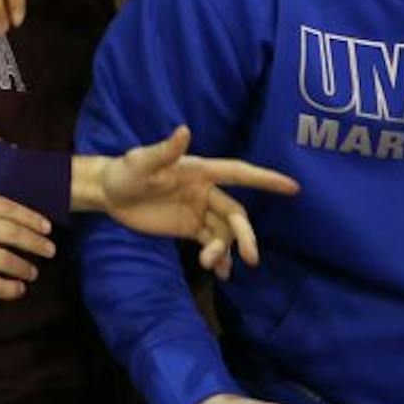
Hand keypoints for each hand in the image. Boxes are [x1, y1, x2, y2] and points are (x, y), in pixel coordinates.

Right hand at [0, 193, 56, 300]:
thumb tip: (14, 219)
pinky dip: (10, 288)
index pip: (4, 206)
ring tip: (32, 273)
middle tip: (49, 251)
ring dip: (25, 267)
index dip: (30, 217)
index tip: (47, 228)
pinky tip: (16, 289)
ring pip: (4, 259)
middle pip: (9, 231)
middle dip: (35, 242)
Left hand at [87, 126, 299, 277]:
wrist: (111, 194)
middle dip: (244, 236)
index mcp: (200, 171)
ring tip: (211, 266)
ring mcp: (199, 211)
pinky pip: (211, 244)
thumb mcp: (142, 161)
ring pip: (224, 233)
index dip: (265, 179)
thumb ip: (165, 151)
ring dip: (224, 250)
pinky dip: (219, 258)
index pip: (238, 173)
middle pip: (235, 215)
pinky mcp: (189, 228)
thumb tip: (185, 130)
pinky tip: (220, 273)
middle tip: (249, 258)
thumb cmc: (127, 171)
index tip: (293, 187)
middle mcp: (205, 191)